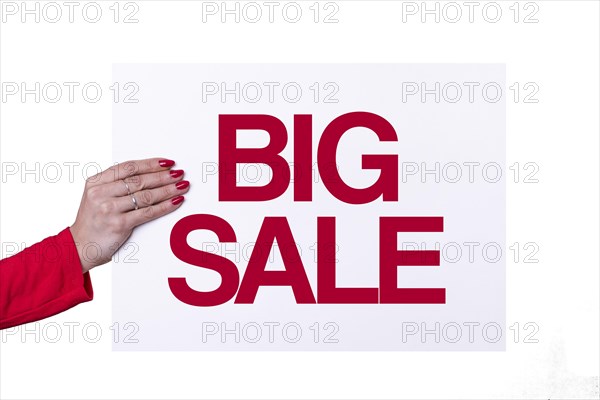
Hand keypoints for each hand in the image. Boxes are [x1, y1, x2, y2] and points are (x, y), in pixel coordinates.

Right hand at [70, 158, 189, 272]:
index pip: (128, 168)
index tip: (167, 162)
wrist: (80, 247)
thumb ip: (115, 184)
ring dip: (168, 190)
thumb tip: (149, 173)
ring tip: (182, 186)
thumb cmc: (94, 221)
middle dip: (163, 176)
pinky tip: (176, 201)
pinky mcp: (119, 225)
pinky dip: (165, 206)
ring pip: (145, 195)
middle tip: (179, 173)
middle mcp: (101, 193)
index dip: (150, 164)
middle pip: (139, 180)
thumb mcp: (97, 196)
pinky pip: (148, 212)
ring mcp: (109, 209)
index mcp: (95, 182)